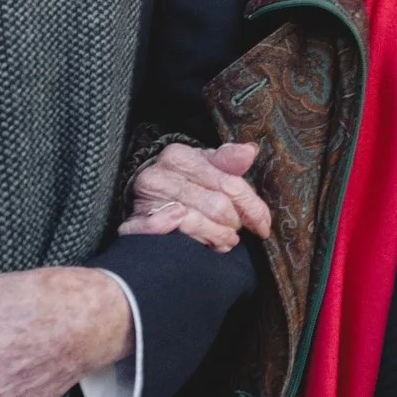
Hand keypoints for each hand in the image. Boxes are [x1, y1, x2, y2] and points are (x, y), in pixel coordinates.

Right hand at [119, 141, 269, 250]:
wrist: (145, 194)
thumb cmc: (184, 179)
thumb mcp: (205, 165)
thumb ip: (229, 160)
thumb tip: (249, 151)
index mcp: (180, 156)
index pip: (228, 183)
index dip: (252, 207)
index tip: (263, 226)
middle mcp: (159, 175)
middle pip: (215, 205)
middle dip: (233, 223)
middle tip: (236, 232)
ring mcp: (143, 200)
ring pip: (195, 222)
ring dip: (216, 236)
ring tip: (225, 241)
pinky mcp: (133, 224)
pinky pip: (166, 236)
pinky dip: (188, 239)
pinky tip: (202, 244)